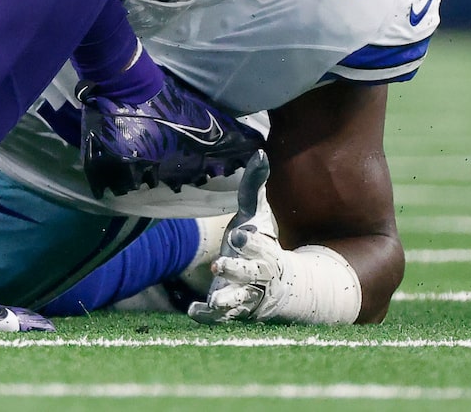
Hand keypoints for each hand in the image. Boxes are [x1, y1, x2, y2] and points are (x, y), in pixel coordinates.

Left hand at [189, 150, 274, 324]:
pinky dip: (207, 316)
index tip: (238, 234)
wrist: (278, 285)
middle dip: (235, 270)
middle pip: (249, 276)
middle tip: (217, 265)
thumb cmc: (263, 241)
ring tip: (213, 301)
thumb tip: (260, 152)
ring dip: (225, 300)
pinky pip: (220, 318)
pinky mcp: (232, 309)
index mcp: (264, 251)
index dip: (249, 242)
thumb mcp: (259, 212)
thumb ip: (255, 185)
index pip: (259, 246)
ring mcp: (244, 295)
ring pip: (237, 301)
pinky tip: (192, 311)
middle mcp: (256, 276)